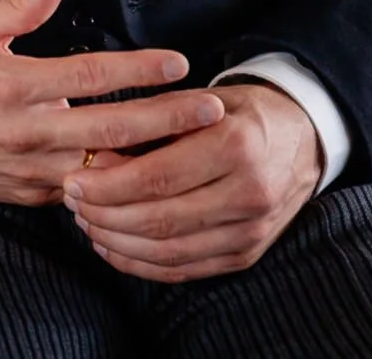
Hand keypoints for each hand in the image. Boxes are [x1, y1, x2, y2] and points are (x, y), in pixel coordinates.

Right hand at [0, 0, 225, 205]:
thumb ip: (21, 6)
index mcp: (12, 85)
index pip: (90, 77)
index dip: (138, 71)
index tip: (177, 63)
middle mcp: (25, 130)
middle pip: (112, 128)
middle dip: (169, 119)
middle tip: (212, 109)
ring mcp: (30, 167)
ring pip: (105, 168)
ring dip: (152, 156)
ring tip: (195, 145)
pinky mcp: (30, 192)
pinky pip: (84, 189)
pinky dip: (118, 181)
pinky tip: (150, 170)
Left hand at [64, 81, 323, 281]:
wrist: (300, 136)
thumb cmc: (236, 112)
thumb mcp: (196, 100)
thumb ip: (148, 125)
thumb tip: (94, 157)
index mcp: (237, 145)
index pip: (158, 177)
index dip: (108, 185)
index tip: (72, 181)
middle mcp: (250, 192)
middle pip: (160, 220)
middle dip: (105, 216)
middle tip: (72, 203)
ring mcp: (252, 230)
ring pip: (169, 251)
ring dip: (117, 242)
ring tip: (86, 222)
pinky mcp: (247, 254)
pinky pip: (185, 270)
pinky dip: (141, 264)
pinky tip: (112, 247)